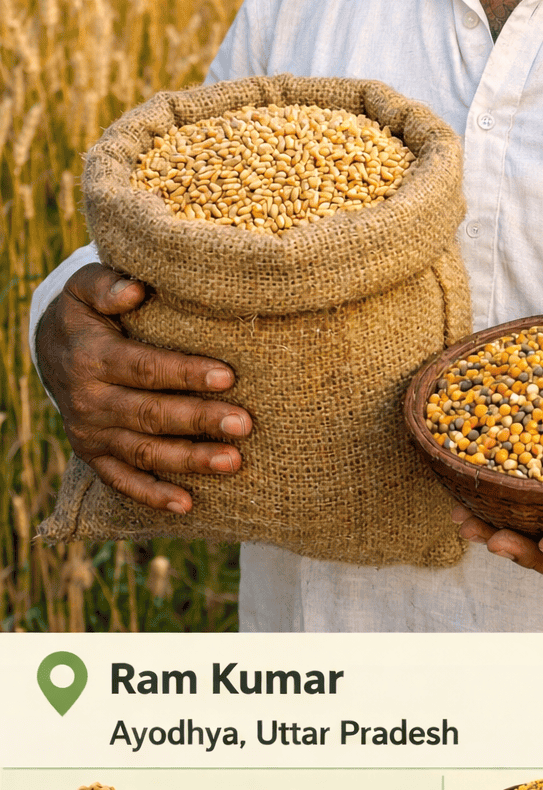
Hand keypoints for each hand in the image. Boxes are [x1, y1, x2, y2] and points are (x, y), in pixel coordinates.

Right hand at [36, 262, 251, 514]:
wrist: (51, 348)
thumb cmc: (86, 312)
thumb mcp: (86, 288)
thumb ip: (108, 285)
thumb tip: (135, 290)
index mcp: (93, 359)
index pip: (145, 368)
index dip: (186, 373)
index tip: (228, 376)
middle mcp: (90, 401)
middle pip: (151, 414)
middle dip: (200, 420)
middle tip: (244, 423)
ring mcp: (92, 434)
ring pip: (144, 451)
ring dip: (189, 460)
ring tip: (233, 461)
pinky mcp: (94, 456)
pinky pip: (123, 482)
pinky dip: (153, 496)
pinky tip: (188, 505)